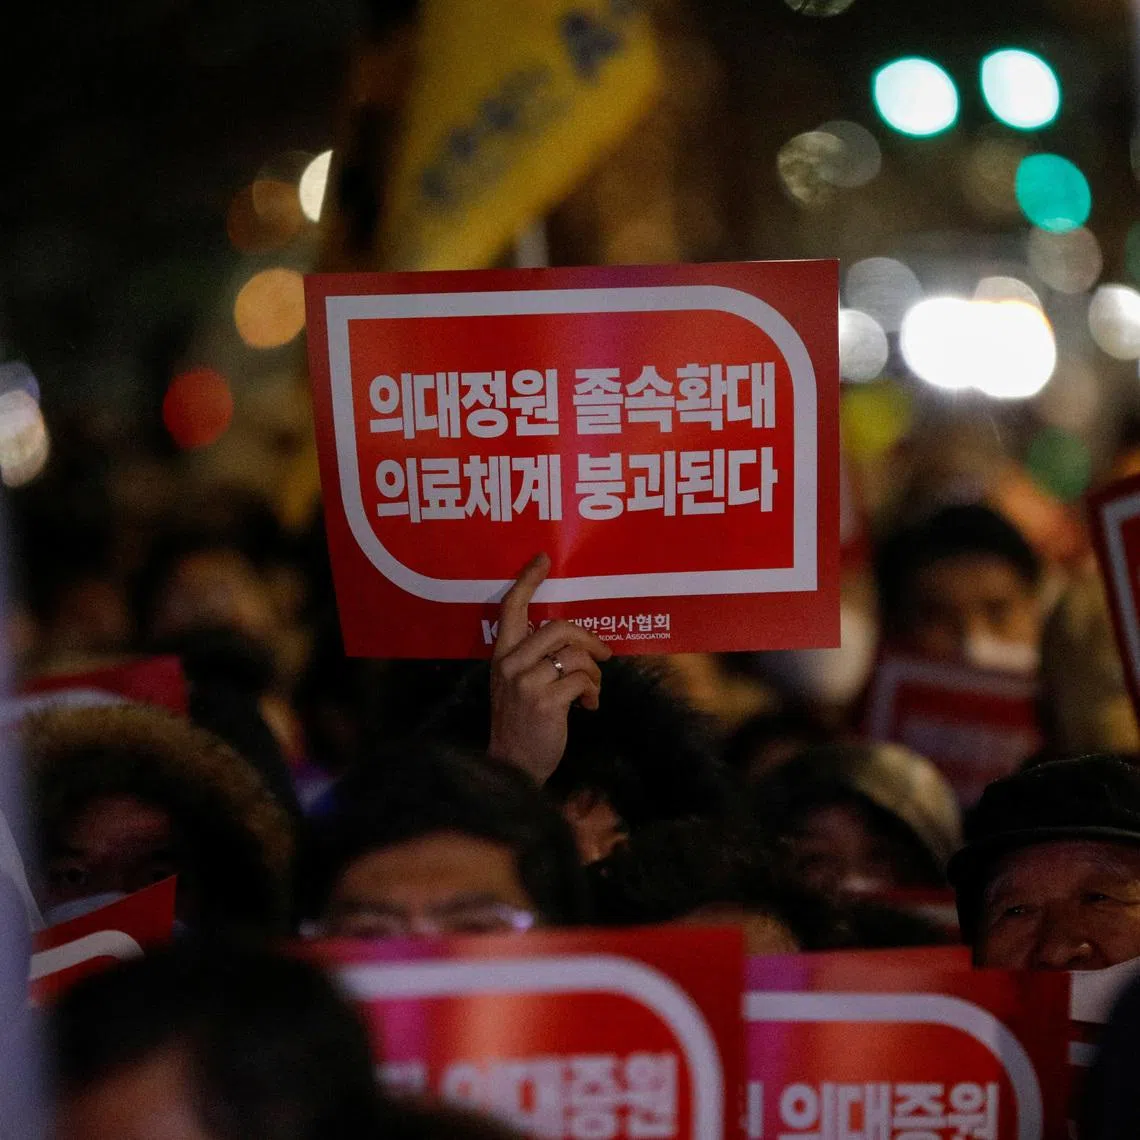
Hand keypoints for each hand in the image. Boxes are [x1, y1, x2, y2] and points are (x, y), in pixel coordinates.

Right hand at [488, 553, 612, 783]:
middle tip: (603, 655)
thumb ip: (532, 657)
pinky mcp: (545, 702)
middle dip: (590, 640)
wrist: (514, 764)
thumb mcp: (515, 683)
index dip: (527, 580)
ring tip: (591, 690)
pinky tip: (588, 706)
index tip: (543, 560)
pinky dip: (593, 692)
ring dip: (594, 673)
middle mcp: (509, 664)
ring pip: (576, 656)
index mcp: (501, 655)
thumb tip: (574, 639)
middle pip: (558, 628)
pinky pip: (583, 680)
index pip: (511, 607)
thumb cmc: (522, 722)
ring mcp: (525, 682)